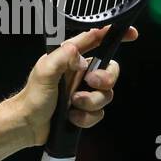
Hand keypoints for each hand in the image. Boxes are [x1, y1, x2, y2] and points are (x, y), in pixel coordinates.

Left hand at [14, 24, 136, 146]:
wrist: (27, 126)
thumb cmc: (32, 97)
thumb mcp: (44, 72)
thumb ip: (61, 58)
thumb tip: (78, 52)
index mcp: (70, 59)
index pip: (96, 40)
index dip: (114, 34)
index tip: (132, 34)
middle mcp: (79, 73)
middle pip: (110, 70)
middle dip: (106, 79)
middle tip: (91, 84)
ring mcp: (83, 92)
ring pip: (106, 95)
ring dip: (91, 102)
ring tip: (73, 105)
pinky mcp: (84, 110)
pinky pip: (99, 113)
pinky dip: (87, 117)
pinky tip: (72, 117)